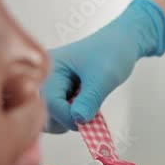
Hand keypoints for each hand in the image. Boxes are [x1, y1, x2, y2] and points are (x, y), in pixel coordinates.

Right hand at [42, 0, 164, 132]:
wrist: (121, 42)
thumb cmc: (112, 52)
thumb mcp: (103, 77)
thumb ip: (90, 99)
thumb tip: (78, 121)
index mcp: (51, 66)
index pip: (49, 102)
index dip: (67, 117)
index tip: (88, 122)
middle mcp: (44, 75)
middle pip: (43, 111)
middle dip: (64, 120)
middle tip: (87, 113)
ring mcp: (49, 84)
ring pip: (48, 115)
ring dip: (67, 119)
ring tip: (87, 106)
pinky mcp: (57, 91)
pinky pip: (56, 112)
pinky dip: (70, 116)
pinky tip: (82, 105)